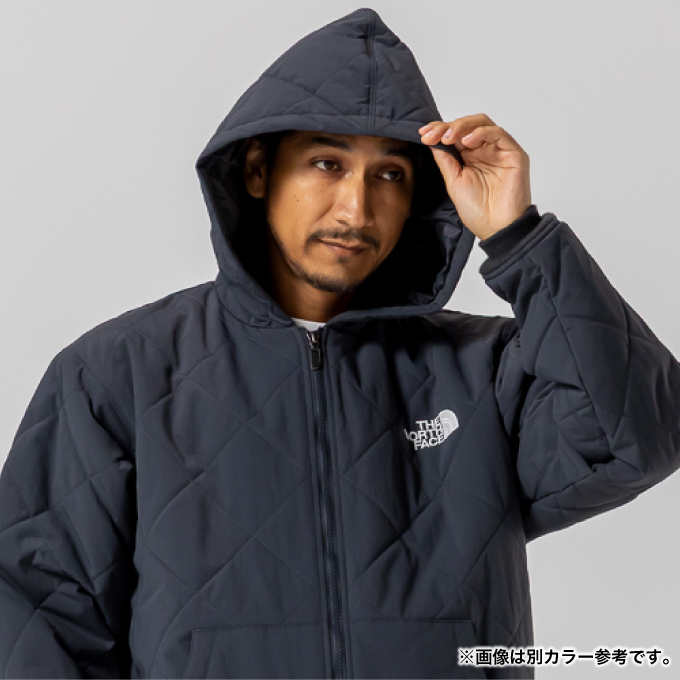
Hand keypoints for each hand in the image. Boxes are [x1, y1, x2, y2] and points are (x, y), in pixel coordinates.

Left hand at [419, 114, 531, 239]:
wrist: (496, 228)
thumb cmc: (478, 210)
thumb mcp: (453, 181)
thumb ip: (445, 159)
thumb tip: (431, 140)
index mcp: (470, 157)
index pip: (455, 135)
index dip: (438, 130)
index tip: (422, 133)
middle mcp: (485, 150)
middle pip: (467, 125)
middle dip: (447, 127)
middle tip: (433, 135)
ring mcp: (500, 150)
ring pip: (482, 124)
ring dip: (462, 127)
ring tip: (447, 137)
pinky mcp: (514, 154)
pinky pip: (498, 134)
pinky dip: (481, 133)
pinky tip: (466, 141)